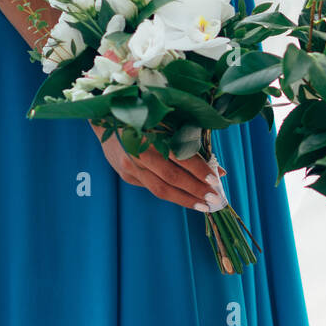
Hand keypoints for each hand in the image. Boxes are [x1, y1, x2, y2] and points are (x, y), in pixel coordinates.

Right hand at [93, 124, 224, 211]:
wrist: (106, 120)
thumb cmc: (147, 119)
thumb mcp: (170, 125)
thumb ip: (193, 146)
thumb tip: (218, 171)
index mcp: (152, 134)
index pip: (180, 157)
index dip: (199, 170)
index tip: (215, 180)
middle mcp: (139, 152)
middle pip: (171, 177)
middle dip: (195, 190)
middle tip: (214, 198)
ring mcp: (130, 166)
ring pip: (160, 189)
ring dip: (185, 199)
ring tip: (203, 206)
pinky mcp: (127, 175)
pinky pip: (152, 188)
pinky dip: (172, 194)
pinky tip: (186, 198)